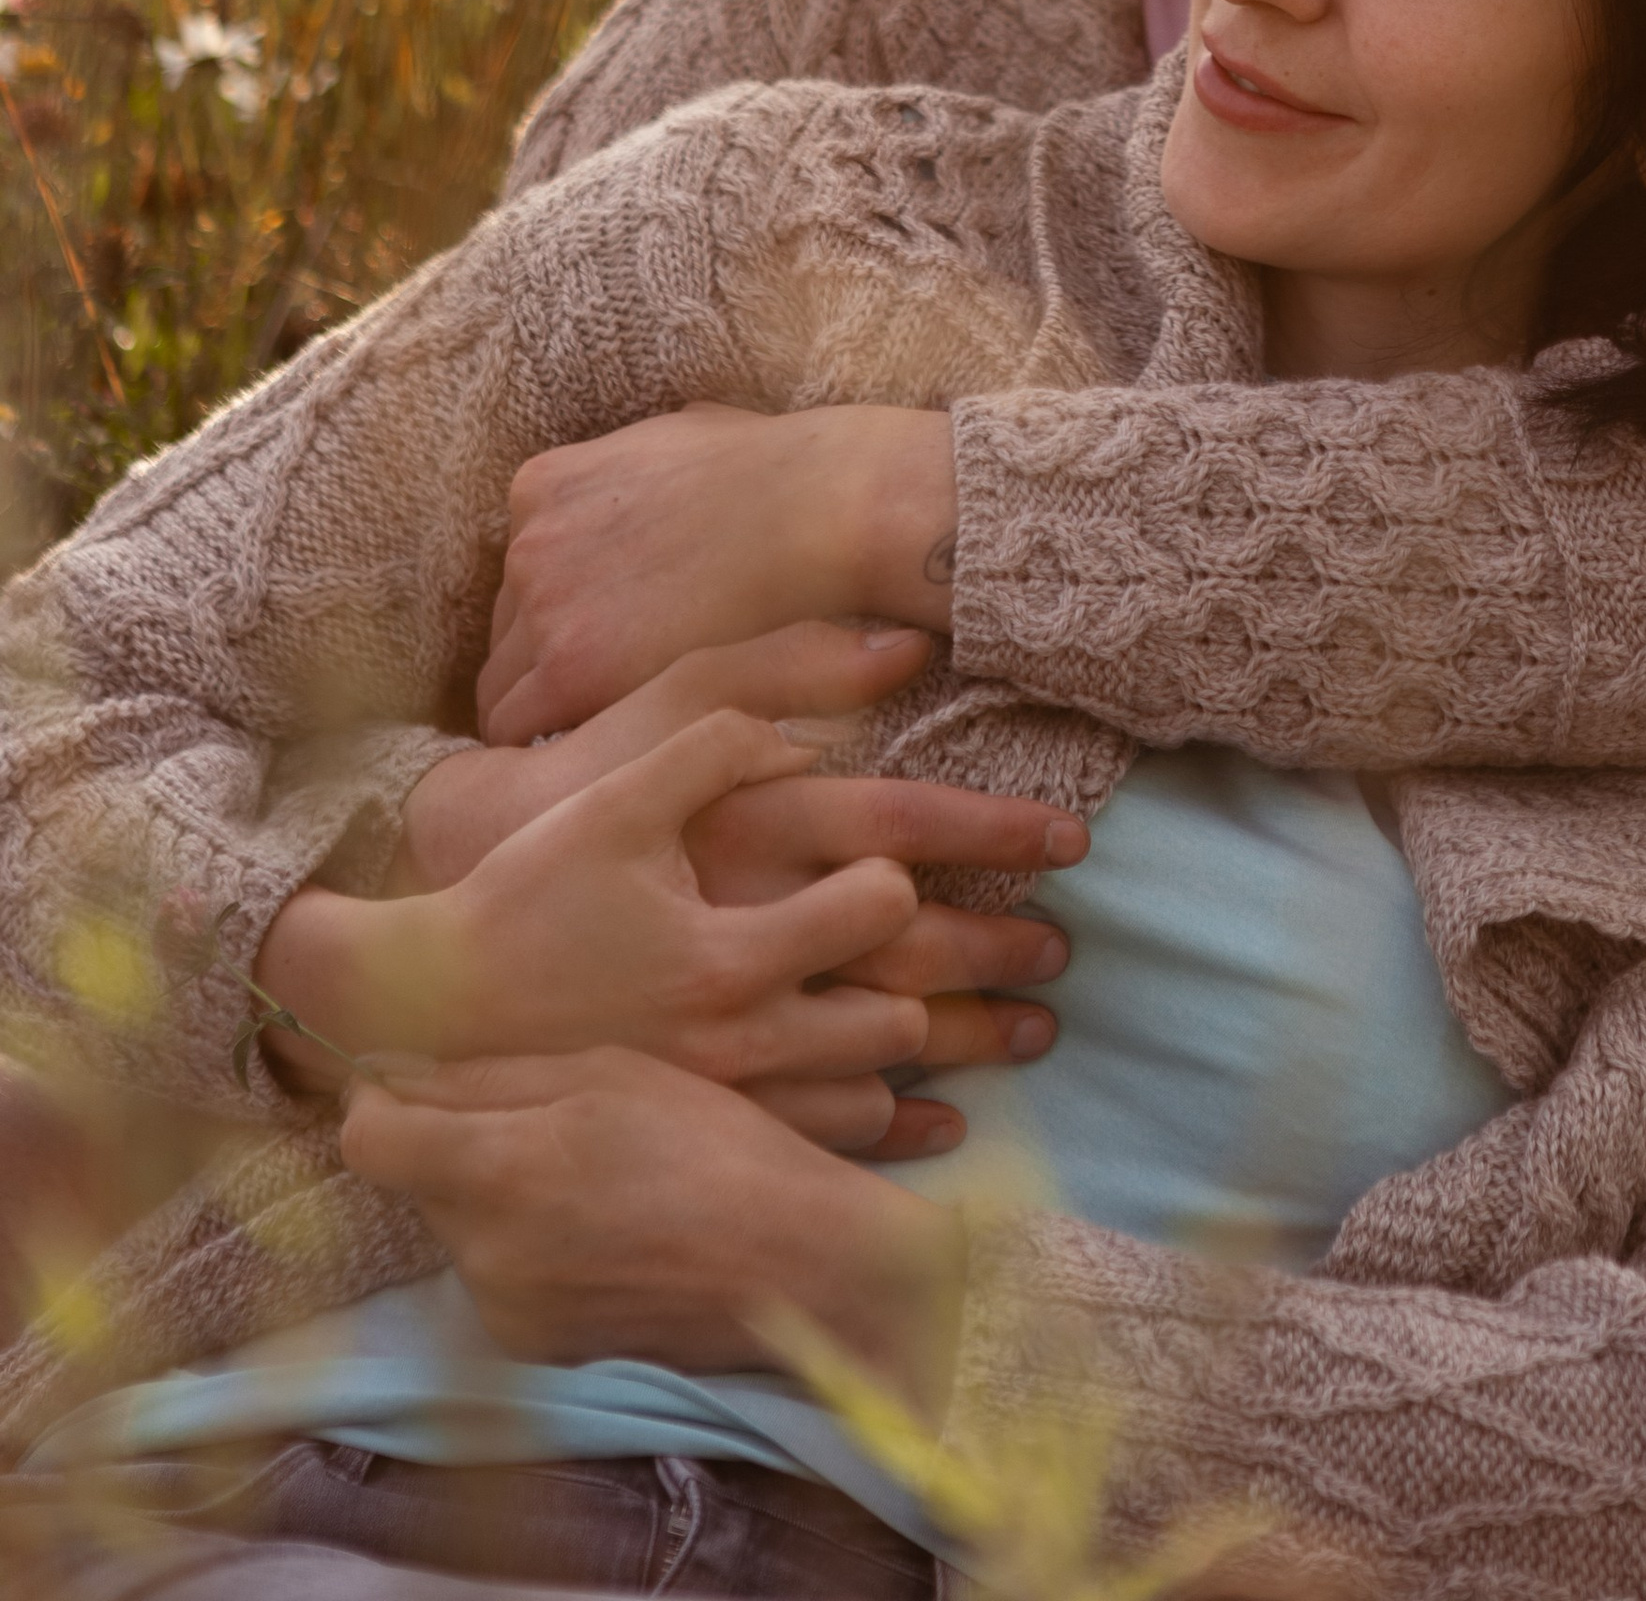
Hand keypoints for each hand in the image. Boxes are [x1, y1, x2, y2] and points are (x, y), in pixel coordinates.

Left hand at [341, 1046, 962, 1412]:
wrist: (791, 1266)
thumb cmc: (713, 1145)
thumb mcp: (610, 1072)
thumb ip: (490, 1076)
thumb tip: (387, 1071)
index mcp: (498, 1172)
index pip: (369, 1139)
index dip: (382, 1098)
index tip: (419, 1077)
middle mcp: (483, 1254)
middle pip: (419, 1180)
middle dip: (459, 1142)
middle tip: (546, 1115)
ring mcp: (505, 1311)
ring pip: (461, 1228)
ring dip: (497, 1194)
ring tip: (588, 1171)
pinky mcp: (534, 1348)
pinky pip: (498, 1275)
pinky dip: (528, 1245)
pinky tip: (600, 1225)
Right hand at [387, 633, 1085, 1155]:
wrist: (435, 991)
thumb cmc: (541, 850)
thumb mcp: (633, 756)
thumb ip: (751, 701)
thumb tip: (883, 655)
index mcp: (738, 882)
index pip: (896, 854)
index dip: (989, 840)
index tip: (1063, 839)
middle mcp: (743, 986)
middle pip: (911, 971)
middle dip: (999, 958)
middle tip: (1061, 951)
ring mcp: (728, 1066)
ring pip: (882, 1063)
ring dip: (965, 1043)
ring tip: (1029, 1028)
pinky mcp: (708, 1117)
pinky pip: (824, 1136)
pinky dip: (893, 1127)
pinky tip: (940, 1116)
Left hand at [477, 403, 958, 744]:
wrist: (819, 511)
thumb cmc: (779, 473)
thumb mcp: (686, 433)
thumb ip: (644, 461)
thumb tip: (667, 458)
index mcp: (545, 485)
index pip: (522, 574)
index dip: (567, 613)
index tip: (612, 639)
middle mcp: (528, 542)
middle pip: (509, 631)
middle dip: (555, 662)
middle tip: (620, 694)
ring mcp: (542, 603)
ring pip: (505, 687)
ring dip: (553, 712)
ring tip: (616, 732)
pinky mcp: (569, 668)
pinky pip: (517, 729)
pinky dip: (551, 747)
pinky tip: (605, 754)